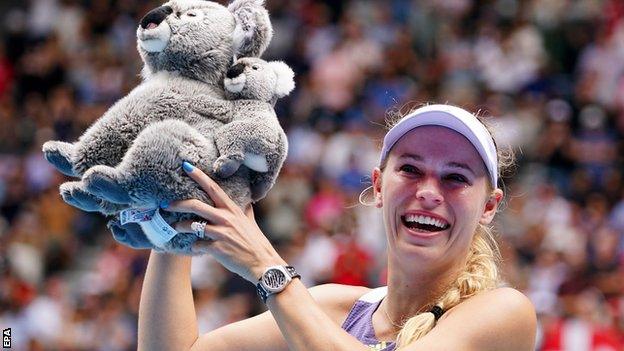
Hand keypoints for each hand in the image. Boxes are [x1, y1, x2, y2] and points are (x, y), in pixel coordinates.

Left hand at [163, 162, 285, 282]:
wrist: (262, 263)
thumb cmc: (255, 242)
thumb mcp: (250, 222)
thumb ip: (245, 210)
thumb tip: (247, 200)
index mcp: (232, 210)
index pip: (213, 188)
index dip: (198, 175)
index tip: (186, 166)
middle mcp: (226, 219)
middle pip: (196, 205)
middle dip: (178, 204)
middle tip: (166, 204)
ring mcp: (221, 233)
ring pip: (192, 226)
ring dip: (181, 226)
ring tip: (175, 227)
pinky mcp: (217, 248)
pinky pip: (197, 245)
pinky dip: (195, 246)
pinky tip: (196, 247)